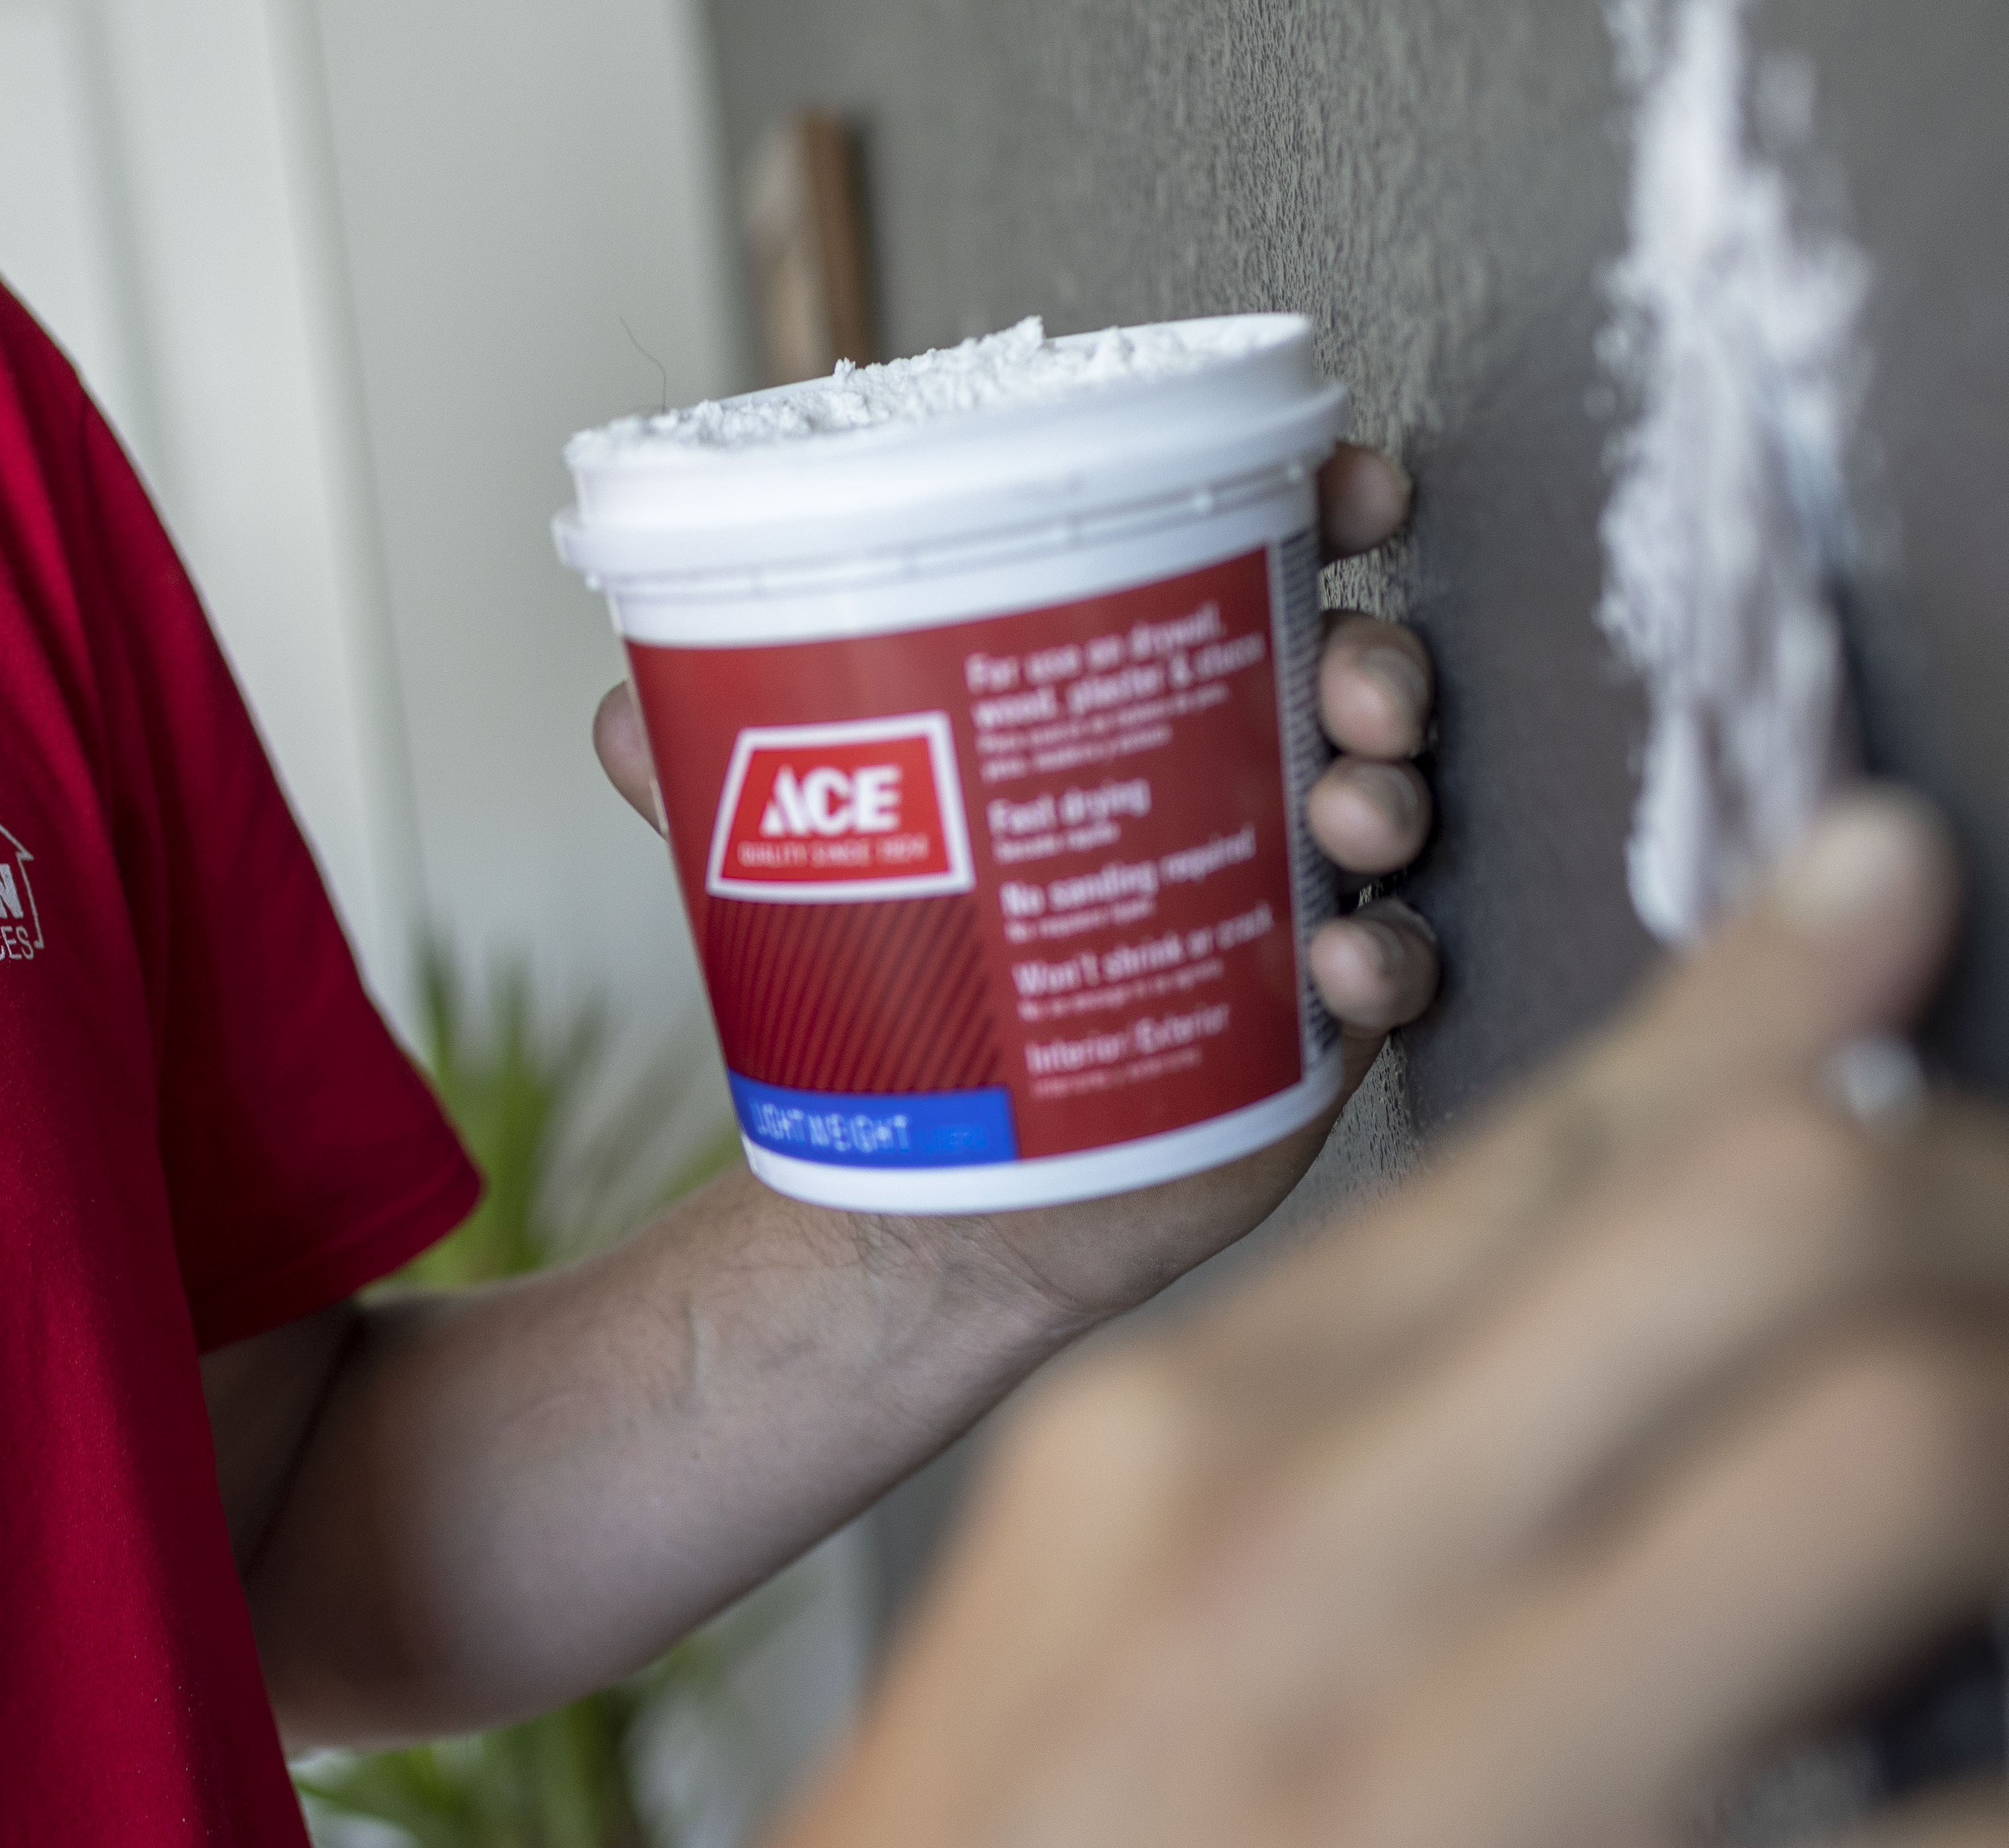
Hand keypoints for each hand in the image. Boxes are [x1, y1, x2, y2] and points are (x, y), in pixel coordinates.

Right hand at [540, 796, 2008, 1847]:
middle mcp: (1292, 1563)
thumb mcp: (1077, 1642)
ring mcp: (1426, 1818)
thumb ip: (1335, 1451)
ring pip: (1918, 1456)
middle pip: (1792, 1224)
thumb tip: (1604, 1281)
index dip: (1794, 1005)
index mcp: (1167, 1447)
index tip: (1915, 910)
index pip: (1559, 1134)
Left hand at [593, 445, 1442, 1327]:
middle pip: (1350, 675)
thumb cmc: (891, 997)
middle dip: (1377, 657)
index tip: (1351, 489)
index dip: (1322, 508)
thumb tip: (615, 710)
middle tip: (1348, 685)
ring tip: (1345, 812)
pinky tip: (1338, 958)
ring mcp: (1279, 904)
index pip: (1251, 570)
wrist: (925, 1197)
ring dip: (1389, 789)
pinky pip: (1393, 971)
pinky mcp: (1305, 1029)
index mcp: (1132, 709)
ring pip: (1388, 808)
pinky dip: (1388, 955)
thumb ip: (705, 785)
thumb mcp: (786, 868)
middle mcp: (1228, 788)